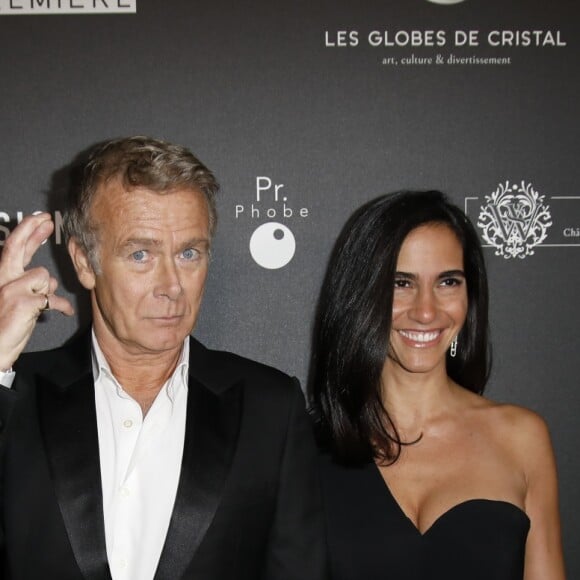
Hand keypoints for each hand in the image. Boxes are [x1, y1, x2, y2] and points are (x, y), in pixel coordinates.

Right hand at [0, 213, 73, 368]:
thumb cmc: (7, 327)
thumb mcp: (16, 300)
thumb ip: (30, 285)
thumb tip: (47, 277)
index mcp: (1, 278)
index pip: (12, 248)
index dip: (26, 231)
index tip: (38, 219)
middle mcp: (4, 281)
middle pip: (19, 249)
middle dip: (33, 231)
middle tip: (46, 220)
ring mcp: (12, 290)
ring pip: (45, 277)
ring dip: (48, 291)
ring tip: (39, 306)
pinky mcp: (24, 303)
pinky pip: (52, 297)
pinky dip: (60, 305)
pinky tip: (63, 311)